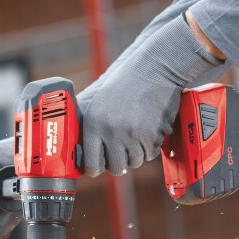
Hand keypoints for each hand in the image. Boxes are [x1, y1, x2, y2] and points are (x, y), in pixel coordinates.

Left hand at [81, 18, 223, 176]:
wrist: (154, 69)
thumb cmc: (126, 83)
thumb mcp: (99, 101)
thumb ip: (91, 126)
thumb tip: (84, 152)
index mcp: (93, 123)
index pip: (90, 164)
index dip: (95, 169)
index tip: (98, 167)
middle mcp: (110, 131)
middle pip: (115, 168)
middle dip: (119, 162)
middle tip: (122, 151)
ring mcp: (131, 135)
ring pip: (134, 163)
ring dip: (136, 154)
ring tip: (136, 136)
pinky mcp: (151, 136)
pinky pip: (150, 154)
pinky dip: (150, 147)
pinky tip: (148, 130)